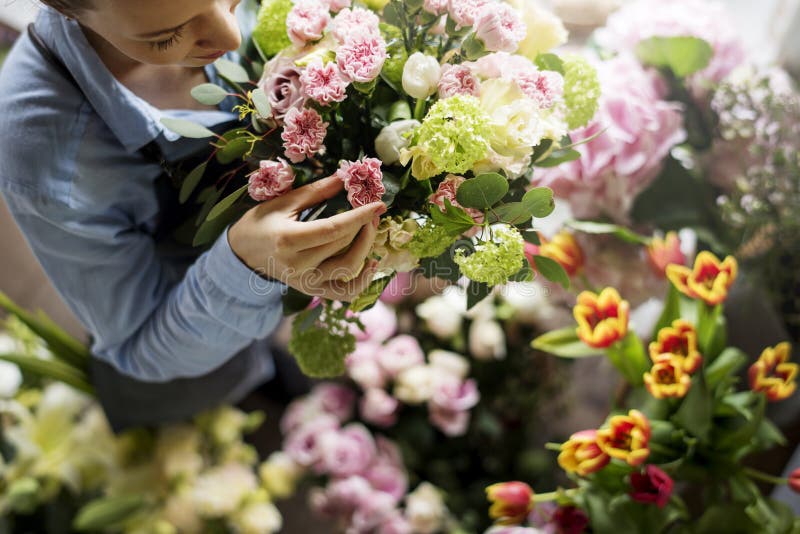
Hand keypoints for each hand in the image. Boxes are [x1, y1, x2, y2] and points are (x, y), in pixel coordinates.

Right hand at [229, 176, 386, 301]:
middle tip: (373, 209)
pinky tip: (371, 264)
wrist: (242, 254)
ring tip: (371, 228)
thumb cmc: (261, 223)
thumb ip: (316, 192)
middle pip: (343, 246)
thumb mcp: (283, 202)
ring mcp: (306, 282)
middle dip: (364, 225)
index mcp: (289, 240)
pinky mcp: (311, 291)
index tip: (379, 204)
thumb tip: (345, 178)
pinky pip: (344, 293)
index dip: (360, 216)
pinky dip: (362, 281)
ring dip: (366, 247)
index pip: (334, 229)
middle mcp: (298, 265)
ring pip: (348, 268)